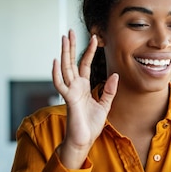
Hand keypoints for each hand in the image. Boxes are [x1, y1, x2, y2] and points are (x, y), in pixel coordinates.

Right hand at [52, 29, 118, 168]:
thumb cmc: (91, 125)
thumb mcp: (105, 105)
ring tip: (64, 39)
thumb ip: (109, 91)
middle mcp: (75, 87)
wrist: (84, 140)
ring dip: (64, 53)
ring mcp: (70, 92)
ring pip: (65, 68)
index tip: (94, 38)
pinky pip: (60, 84)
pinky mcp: (68, 99)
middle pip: (72, 62)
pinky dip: (56, 73)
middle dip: (71, 47)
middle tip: (70, 31)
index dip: (89, 51)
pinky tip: (55, 61)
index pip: (85, 64)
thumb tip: (115, 75)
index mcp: (83, 87)